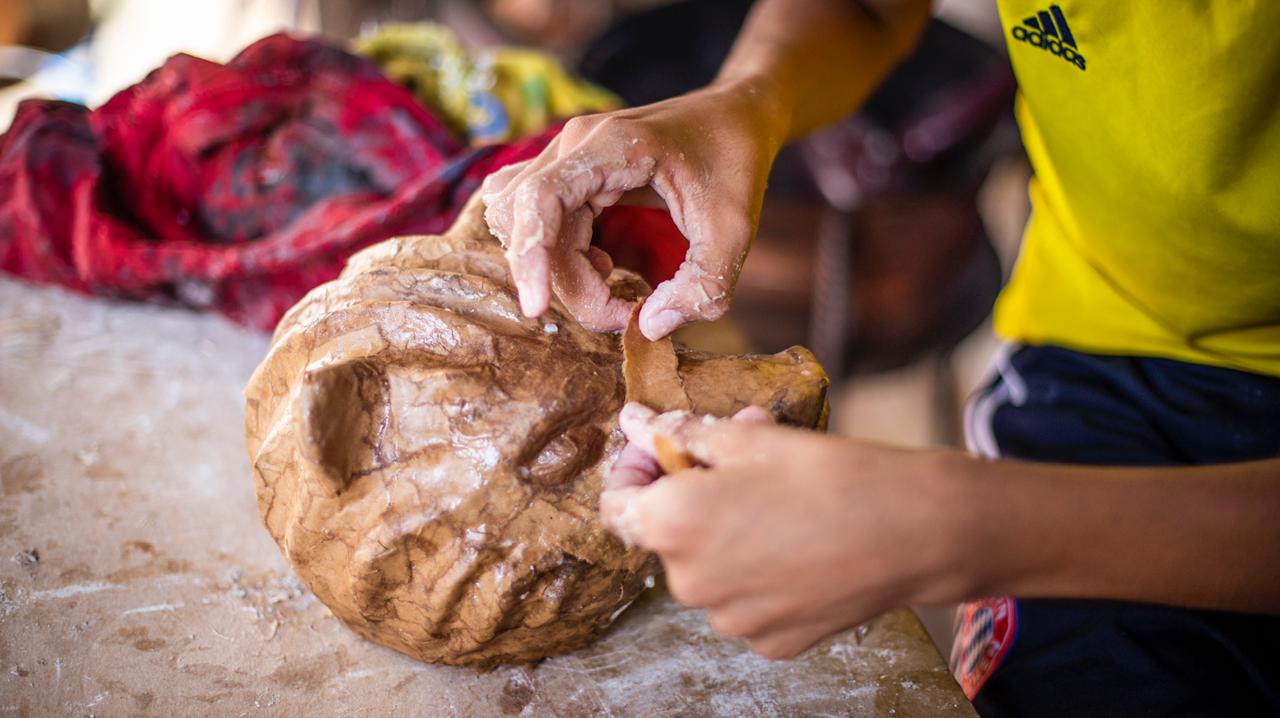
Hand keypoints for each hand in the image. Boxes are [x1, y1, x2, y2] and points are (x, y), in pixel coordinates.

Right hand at [482, 79, 784, 338]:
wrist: (738, 115)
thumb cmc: (736, 162)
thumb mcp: (735, 230)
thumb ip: (703, 285)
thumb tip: (650, 327)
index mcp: (612, 144)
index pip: (539, 197)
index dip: (530, 255)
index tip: (537, 307)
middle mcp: (576, 145)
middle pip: (530, 222)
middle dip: (564, 281)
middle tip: (622, 313)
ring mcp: (569, 157)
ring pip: (528, 226)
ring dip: (560, 271)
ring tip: (614, 283)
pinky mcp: (572, 175)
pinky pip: (541, 222)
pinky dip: (561, 256)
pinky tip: (603, 264)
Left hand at [600, 403, 968, 658]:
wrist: (915, 530)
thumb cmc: (831, 474)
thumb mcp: (748, 438)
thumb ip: (680, 434)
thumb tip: (635, 421)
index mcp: (672, 525)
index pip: (616, 502)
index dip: (636, 467)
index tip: (665, 446)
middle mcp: (689, 583)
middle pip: (667, 536)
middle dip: (692, 495)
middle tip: (740, 459)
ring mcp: (731, 620)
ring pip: (710, 570)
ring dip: (728, 535)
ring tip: (781, 500)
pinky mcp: (772, 642)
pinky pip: (748, 601)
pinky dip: (762, 573)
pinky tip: (802, 544)